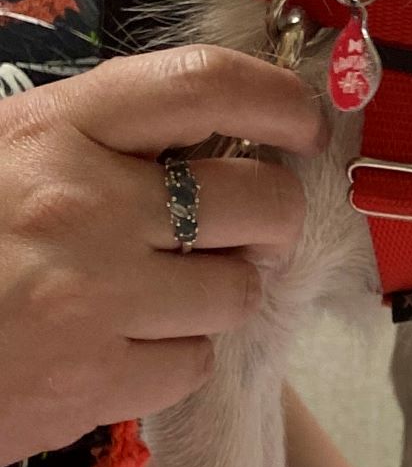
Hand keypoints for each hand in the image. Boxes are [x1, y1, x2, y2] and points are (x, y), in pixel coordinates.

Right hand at [0, 46, 325, 466]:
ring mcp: (96, 297)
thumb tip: (206, 132)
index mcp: (53, 130)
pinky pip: (194, 362)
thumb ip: (94, 135)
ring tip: (159, 292)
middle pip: (258, 199)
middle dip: (272, 215)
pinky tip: (123, 345)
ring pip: (238, 290)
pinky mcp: (98, 381)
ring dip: (216, 293)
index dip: (278, 99)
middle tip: (246, 225)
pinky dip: (173, 358)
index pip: (202, 85)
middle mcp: (84, 204)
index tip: (302, 121)